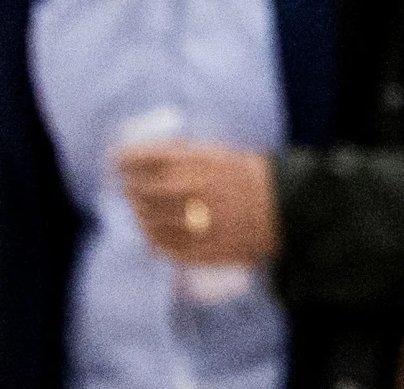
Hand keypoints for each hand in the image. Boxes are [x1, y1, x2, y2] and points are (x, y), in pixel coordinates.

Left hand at [114, 142, 279, 267]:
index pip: (150, 159)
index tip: (118, 159)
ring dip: (139, 214)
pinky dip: (153, 240)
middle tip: (125, 186)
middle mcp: (195, 192)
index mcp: (202, 164)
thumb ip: (188, 157)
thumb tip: (152, 159)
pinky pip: (165, 247)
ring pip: (150, 221)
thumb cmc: (254, 177)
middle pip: (144, 191)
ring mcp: (196, 223)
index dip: (128, 159)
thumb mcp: (222, 154)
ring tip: (137, 210)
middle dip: (129, 187)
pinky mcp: (201, 249)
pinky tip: (151, 235)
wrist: (286, 208)